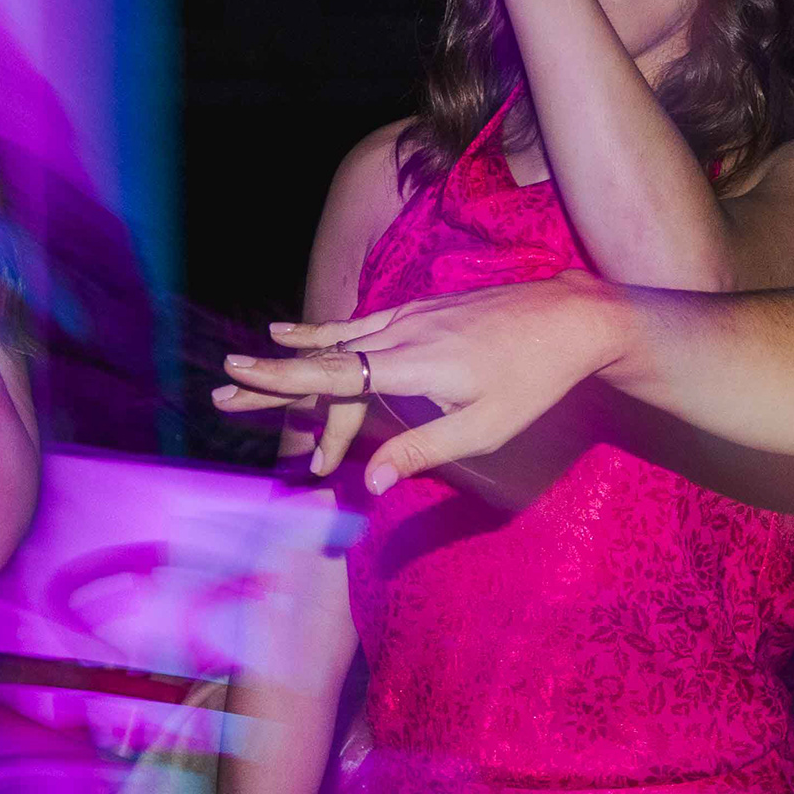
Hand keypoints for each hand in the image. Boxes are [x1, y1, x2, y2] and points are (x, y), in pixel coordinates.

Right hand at [217, 274, 628, 493]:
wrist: (572, 317)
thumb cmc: (535, 379)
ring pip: (338, 341)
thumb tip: (374, 483)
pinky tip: (295, 335)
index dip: (282, 380)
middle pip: (323, 360)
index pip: (334, 375)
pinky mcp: (421, 310)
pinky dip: (323, 335)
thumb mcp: (486, 428)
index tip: (237, 377)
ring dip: (291, 358)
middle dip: (271, 379)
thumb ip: (424, 452)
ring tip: (245, 366)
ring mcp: (410, 315)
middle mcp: (402, 332)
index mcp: (413, 363)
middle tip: (221, 393)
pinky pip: (359, 325)